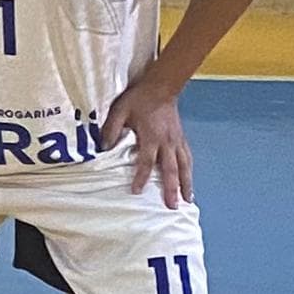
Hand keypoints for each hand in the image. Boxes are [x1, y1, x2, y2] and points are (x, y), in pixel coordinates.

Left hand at [105, 79, 192, 205]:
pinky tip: (189, 181)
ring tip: (188, 200)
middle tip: (173, 206)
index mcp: (152, 137)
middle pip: (171, 170)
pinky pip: (188, 158)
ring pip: (184, 166)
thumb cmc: (139, 99)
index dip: (141, 177)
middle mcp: (167, 142)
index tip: (137, 191)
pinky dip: (189, 171)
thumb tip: (103, 148)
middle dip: (171, 189)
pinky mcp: (181, 138)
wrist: (161, 86)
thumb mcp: (120, 110)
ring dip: (186, 184)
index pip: (146, 162)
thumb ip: (112, 129)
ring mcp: (177, 141)